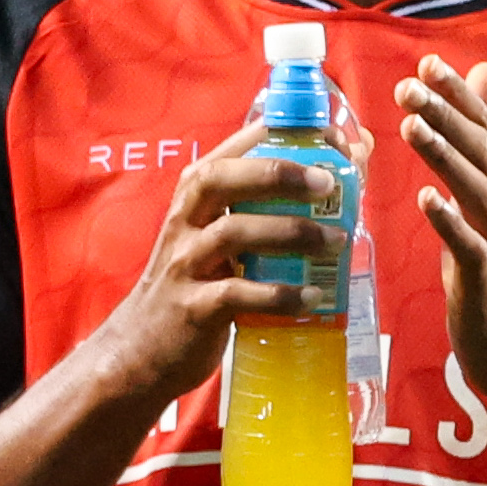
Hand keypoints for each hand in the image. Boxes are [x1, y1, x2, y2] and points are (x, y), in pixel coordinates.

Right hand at [92, 140, 327, 411]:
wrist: (142, 350)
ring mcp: (184, 265)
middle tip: (329, 184)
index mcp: (194, 198)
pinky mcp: (192, 309)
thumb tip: (344, 170)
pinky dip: (279, 295)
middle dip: (278, 174)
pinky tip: (312, 297)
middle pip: (221, 181)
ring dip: (290, 233)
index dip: (281, 136)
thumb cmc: (198, 285)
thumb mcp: (220, 239)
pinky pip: (237, 294)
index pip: (231, 150)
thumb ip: (267, 208)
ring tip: (335, 241)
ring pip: (232, 233)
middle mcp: (184, 223)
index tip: (330, 136)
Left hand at [395, 59, 486, 409]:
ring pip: (473, 193)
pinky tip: (427, 200)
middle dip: (445, 115)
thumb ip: (480, 160)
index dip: (458, 98)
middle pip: (477, 154)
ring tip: (411, 126)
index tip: (428, 62)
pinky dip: (450, 223)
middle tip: (410, 83)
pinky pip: (469, 250)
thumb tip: (481, 111)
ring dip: (443, 157)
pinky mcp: (483, 287)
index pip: (481, 135)